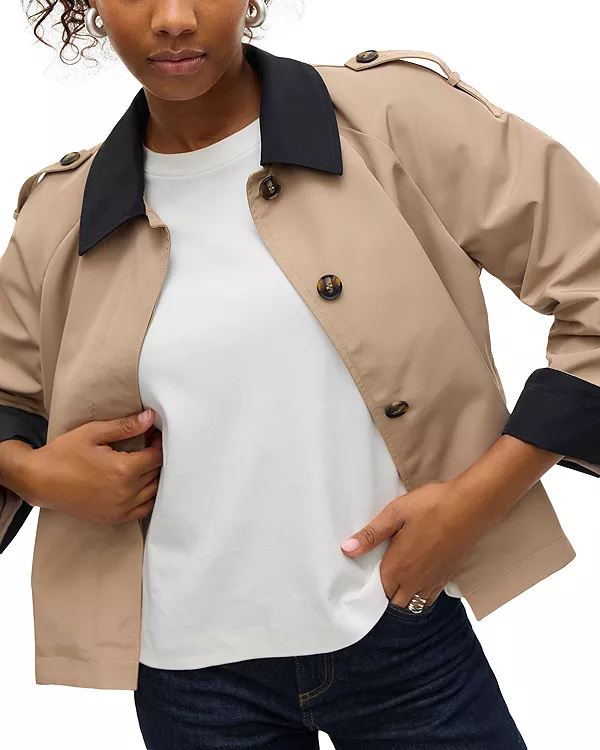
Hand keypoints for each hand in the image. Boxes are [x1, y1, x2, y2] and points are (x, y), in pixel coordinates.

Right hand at [24, 409, 162, 524]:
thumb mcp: (94, 433)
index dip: (158, 443)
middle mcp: (126, 492)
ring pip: (153, 492)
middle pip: (156, 473)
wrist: (39, 481)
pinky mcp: (114, 518)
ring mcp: (120, 508)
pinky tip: (141, 484)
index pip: (157, 456)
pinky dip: (147, 497)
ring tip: (144, 462)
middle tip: (149, 444)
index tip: (153, 434)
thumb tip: (150, 418)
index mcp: (123, 470)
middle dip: (156, 456)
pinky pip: (143, 510)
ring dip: (154, 476)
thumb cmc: (63, 454)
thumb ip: (125, 426)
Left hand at [339, 480, 491, 608]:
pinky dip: (420, 595)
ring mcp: (433, 581)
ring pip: (413, 603)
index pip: (377, 592)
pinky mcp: (447, 576)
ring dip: (402, 598)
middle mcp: (415, 580)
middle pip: (394, 602)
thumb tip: (346, 549)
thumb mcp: (395, 514)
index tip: (362, 579)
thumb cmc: (431, 506)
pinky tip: (416, 580)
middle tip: (377, 579)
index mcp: (398, 567)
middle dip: (384, 596)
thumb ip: (371, 534)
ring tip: (395, 582)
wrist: (470, 506)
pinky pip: (429, 598)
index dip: (368, 588)